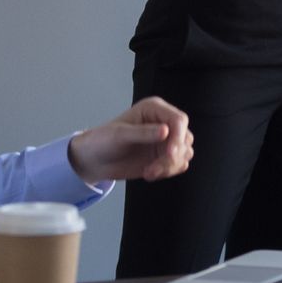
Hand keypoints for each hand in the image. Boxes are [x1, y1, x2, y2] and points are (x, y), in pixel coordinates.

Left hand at [68, 97, 193, 185]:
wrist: (95, 160)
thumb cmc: (103, 140)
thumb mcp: (120, 135)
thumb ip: (143, 133)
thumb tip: (165, 131)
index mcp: (154, 109)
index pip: (179, 120)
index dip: (178, 137)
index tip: (169, 153)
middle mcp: (163, 123)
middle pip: (185, 138)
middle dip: (173, 156)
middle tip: (154, 167)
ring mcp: (165, 141)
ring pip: (185, 153)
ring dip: (170, 166)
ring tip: (149, 171)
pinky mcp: (164, 156)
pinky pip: (179, 165)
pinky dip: (168, 172)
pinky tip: (150, 172)